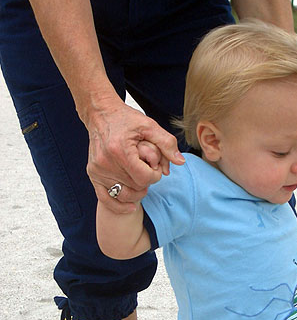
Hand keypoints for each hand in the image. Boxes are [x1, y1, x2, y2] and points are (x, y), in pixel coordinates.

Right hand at [87, 97, 184, 212]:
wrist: (100, 113)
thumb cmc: (126, 119)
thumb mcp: (150, 126)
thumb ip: (167, 143)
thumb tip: (181, 162)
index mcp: (120, 150)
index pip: (144, 178)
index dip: (155, 175)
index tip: (156, 166)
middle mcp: (106, 162)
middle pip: (136, 187)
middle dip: (146, 181)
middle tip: (147, 168)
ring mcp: (97, 170)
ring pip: (124, 194)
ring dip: (136, 191)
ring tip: (140, 179)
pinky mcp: (92, 174)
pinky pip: (106, 199)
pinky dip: (120, 205)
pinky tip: (132, 206)